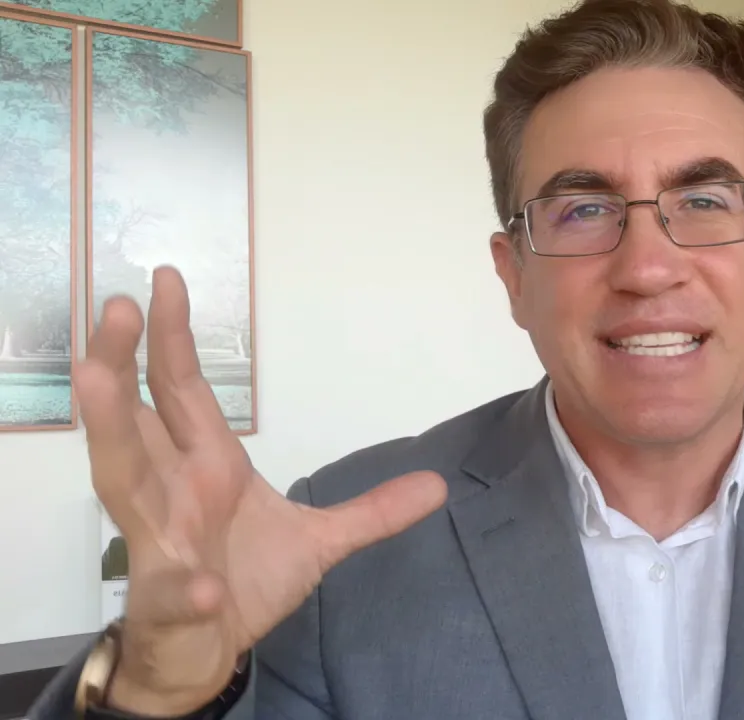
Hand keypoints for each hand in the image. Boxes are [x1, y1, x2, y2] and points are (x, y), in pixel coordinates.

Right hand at [77, 268, 447, 715]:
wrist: (210, 652)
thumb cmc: (244, 579)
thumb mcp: (320, 540)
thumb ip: (372, 511)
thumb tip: (438, 484)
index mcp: (206, 465)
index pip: (182, 391)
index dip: (173, 339)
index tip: (167, 281)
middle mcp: (172, 491)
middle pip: (134, 419)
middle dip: (120, 363)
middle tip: (115, 306)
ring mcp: (163, 544)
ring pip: (123, 481)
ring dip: (110, 432)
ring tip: (95, 380)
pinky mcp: (170, 602)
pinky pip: (176, 591)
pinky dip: (187, 588)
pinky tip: (203, 585)